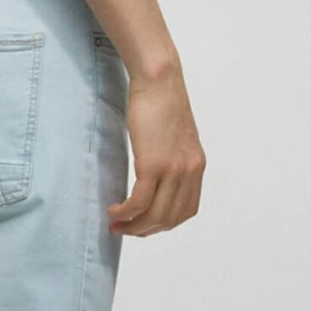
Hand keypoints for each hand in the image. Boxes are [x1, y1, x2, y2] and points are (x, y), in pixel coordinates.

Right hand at [107, 61, 205, 235]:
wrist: (159, 81)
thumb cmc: (161, 102)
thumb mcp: (175, 137)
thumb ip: (171, 159)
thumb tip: (155, 177)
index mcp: (196, 167)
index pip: (186, 210)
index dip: (163, 223)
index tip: (143, 223)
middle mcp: (189, 172)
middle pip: (169, 218)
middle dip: (145, 230)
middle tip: (124, 229)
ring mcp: (172, 170)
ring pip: (154, 215)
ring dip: (133, 226)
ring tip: (115, 223)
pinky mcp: (153, 164)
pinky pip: (139, 202)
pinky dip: (125, 212)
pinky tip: (113, 210)